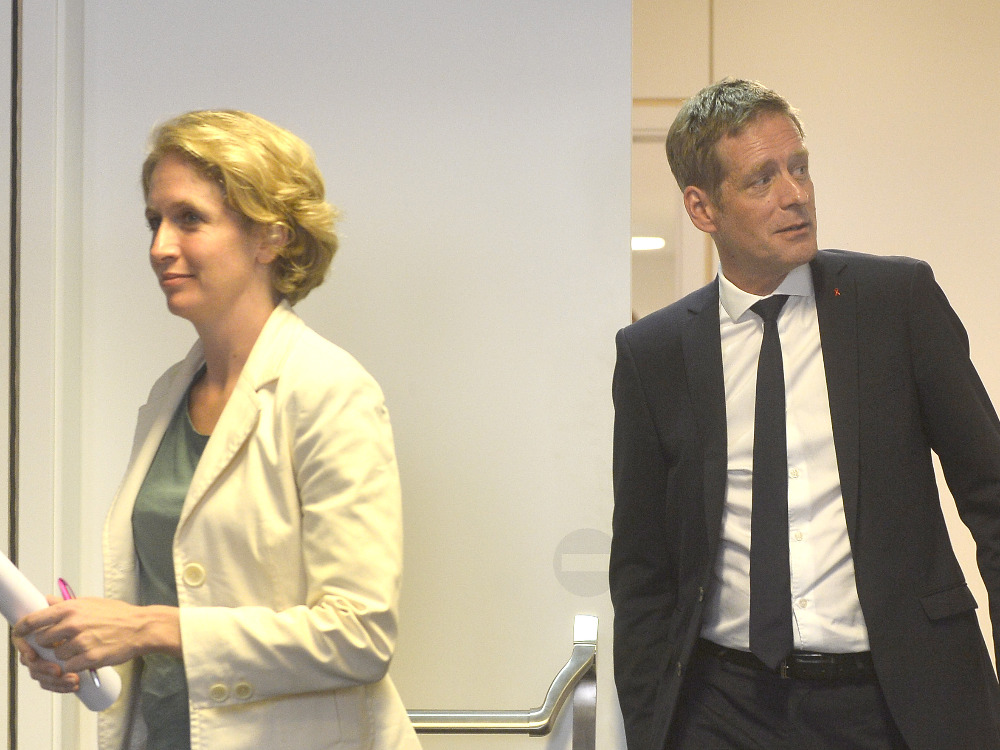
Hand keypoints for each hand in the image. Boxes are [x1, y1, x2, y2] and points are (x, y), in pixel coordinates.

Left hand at [12, 597, 180, 676]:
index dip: (22, 628)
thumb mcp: (91, 602)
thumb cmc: (119, 614)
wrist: (141, 628)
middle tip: (61, 642)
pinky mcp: (89, 658)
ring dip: (65, 655)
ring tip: (81, 648)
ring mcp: (80, 642)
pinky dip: (75, 665)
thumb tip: (47, 601)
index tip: (19, 633)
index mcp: (71, 608)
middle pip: (42, 641)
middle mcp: (73, 624)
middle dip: (49, 643)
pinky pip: (69, 667)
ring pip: (56, 655)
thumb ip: (66, 604)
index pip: (34, 620)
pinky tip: (86, 657)